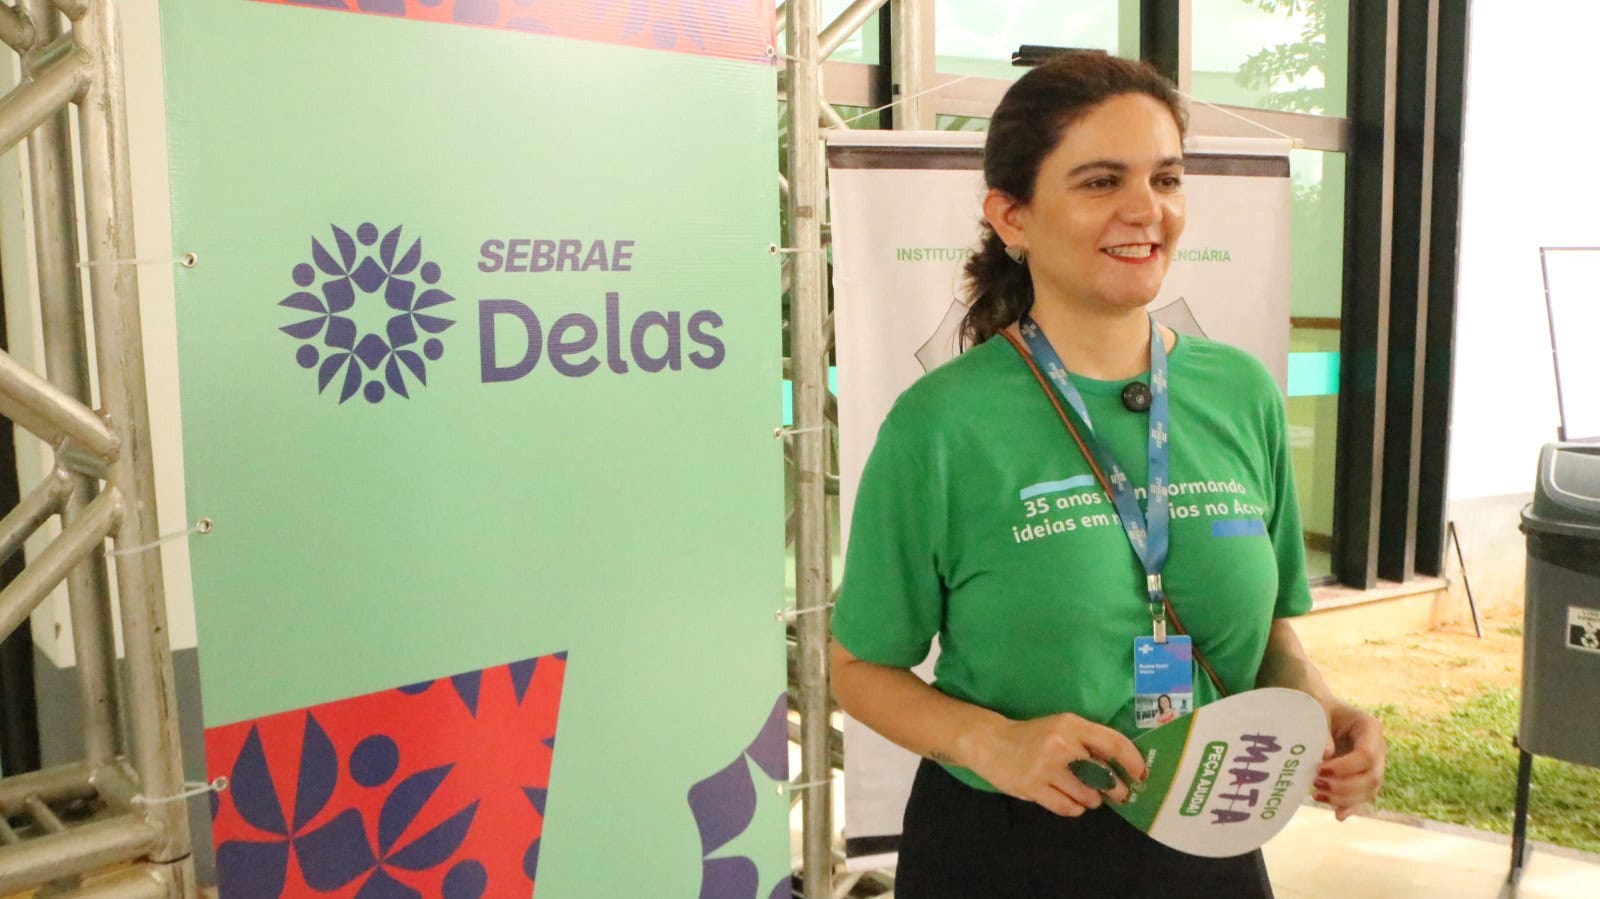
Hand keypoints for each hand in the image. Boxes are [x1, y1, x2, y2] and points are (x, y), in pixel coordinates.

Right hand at [973, 713, 1147, 817]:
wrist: (990, 742)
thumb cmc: (1032, 735)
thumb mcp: (1061, 728)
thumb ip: (1088, 743)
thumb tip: (1120, 767)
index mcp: (1071, 725)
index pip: (1113, 743)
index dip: (1132, 761)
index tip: (1141, 774)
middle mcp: (1061, 745)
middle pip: (1103, 775)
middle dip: (1116, 789)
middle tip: (1118, 793)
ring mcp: (1046, 768)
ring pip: (1087, 796)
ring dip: (1092, 800)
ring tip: (1086, 794)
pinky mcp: (1034, 788)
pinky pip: (1068, 808)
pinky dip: (1075, 808)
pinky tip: (1071, 801)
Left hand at [1316, 702, 1384, 820]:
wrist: (1318, 708)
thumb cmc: (1315, 706)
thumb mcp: (1315, 710)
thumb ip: (1321, 730)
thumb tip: (1326, 755)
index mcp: (1370, 727)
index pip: (1367, 755)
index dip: (1345, 768)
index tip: (1320, 769)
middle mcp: (1377, 747)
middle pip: (1372, 777)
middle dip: (1344, 786)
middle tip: (1315, 783)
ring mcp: (1374, 764)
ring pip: (1369, 791)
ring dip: (1344, 798)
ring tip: (1316, 794)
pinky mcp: (1363, 776)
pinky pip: (1362, 797)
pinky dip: (1349, 807)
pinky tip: (1337, 815)